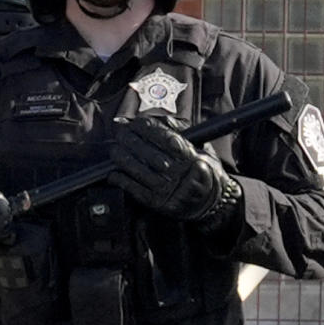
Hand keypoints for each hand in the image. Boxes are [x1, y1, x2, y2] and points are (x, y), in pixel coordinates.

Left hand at [108, 116, 239, 225]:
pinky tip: (113, 173)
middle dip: (132, 141)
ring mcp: (169, 191)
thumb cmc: (202, 171)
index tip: (137, 122)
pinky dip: (123, 181)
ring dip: (124, 159)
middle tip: (121, 132)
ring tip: (114, 149)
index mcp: (192, 159)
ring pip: (141, 172)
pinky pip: (136, 191)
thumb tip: (154, 120)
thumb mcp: (199, 149)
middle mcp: (181, 175)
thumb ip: (178, 134)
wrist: (210, 201)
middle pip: (151, 155)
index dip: (150, 129)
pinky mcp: (159, 204)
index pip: (167, 140)